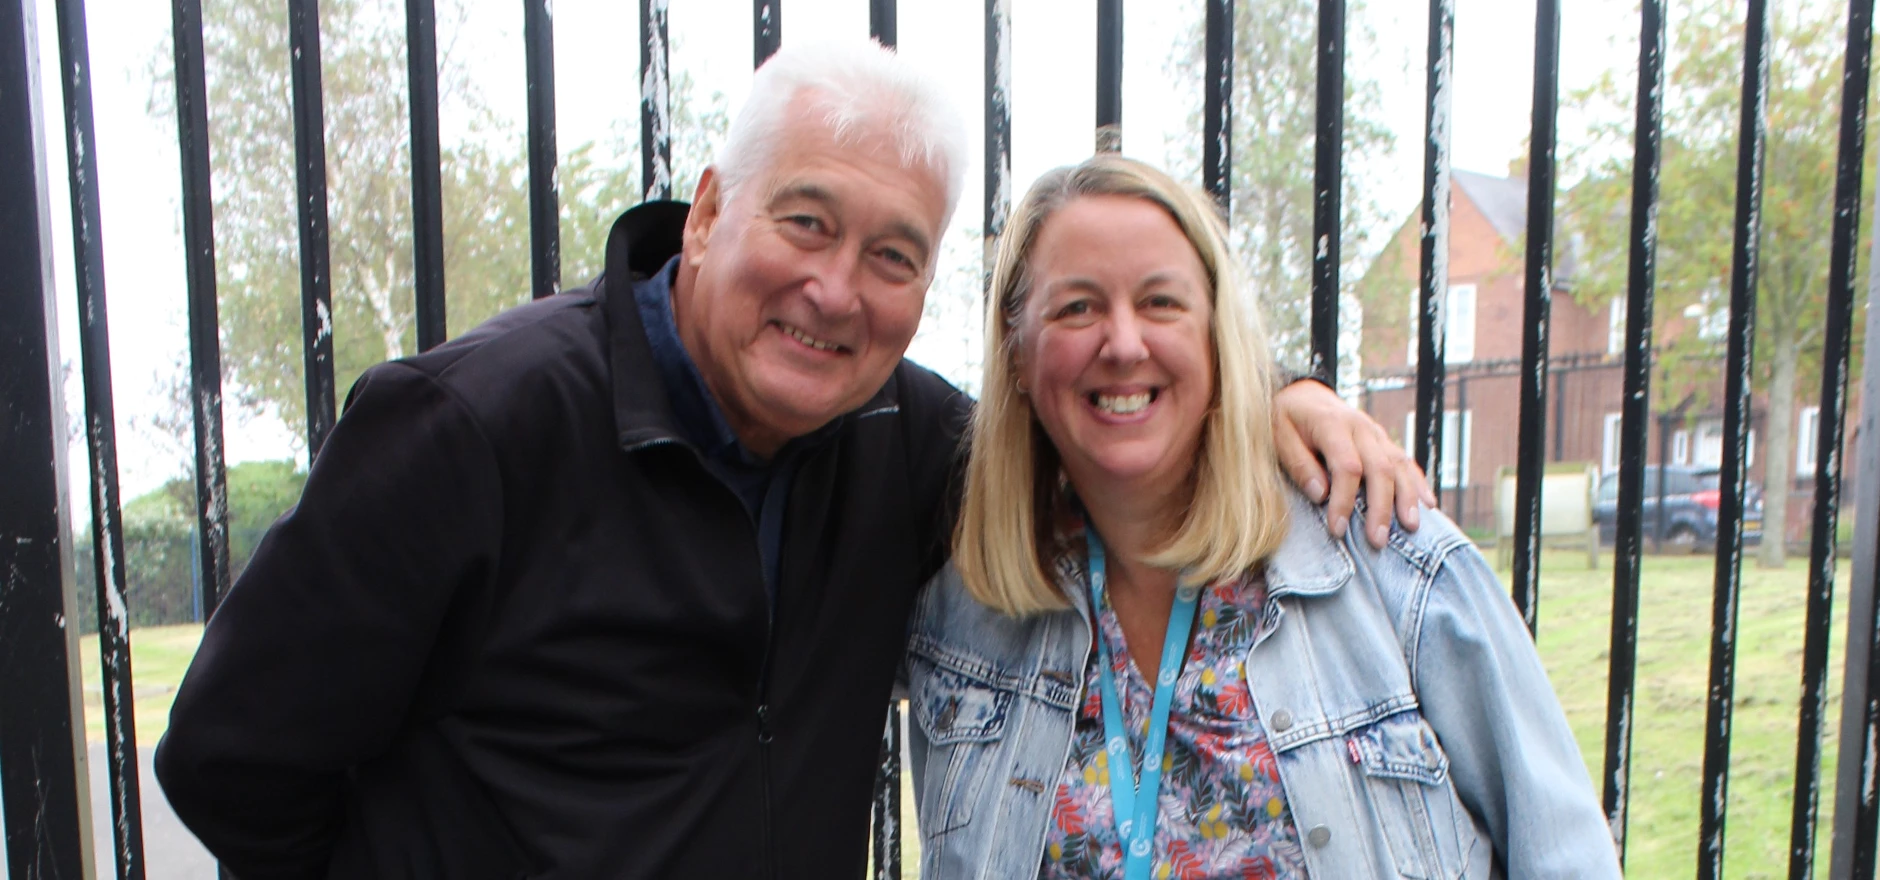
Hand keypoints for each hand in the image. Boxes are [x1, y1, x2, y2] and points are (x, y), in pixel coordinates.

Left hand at [1273, 379, 1435, 547]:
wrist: (1302, 394)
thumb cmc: (1286, 419)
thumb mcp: (1279, 436)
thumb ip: (1298, 463)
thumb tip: (1319, 493)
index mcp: (1332, 424)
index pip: (1347, 467)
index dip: (1344, 500)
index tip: (1338, 529)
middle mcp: (1360, 427)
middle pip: (1379, 469)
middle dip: (1381, 507)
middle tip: (1378, 540)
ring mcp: (1376, 433)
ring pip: (1399, 465)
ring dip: (1407, 497)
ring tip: (1411, 526)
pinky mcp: (1383, 441)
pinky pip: (1406, 461)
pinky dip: (1418, 483)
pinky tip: (1428, 505)